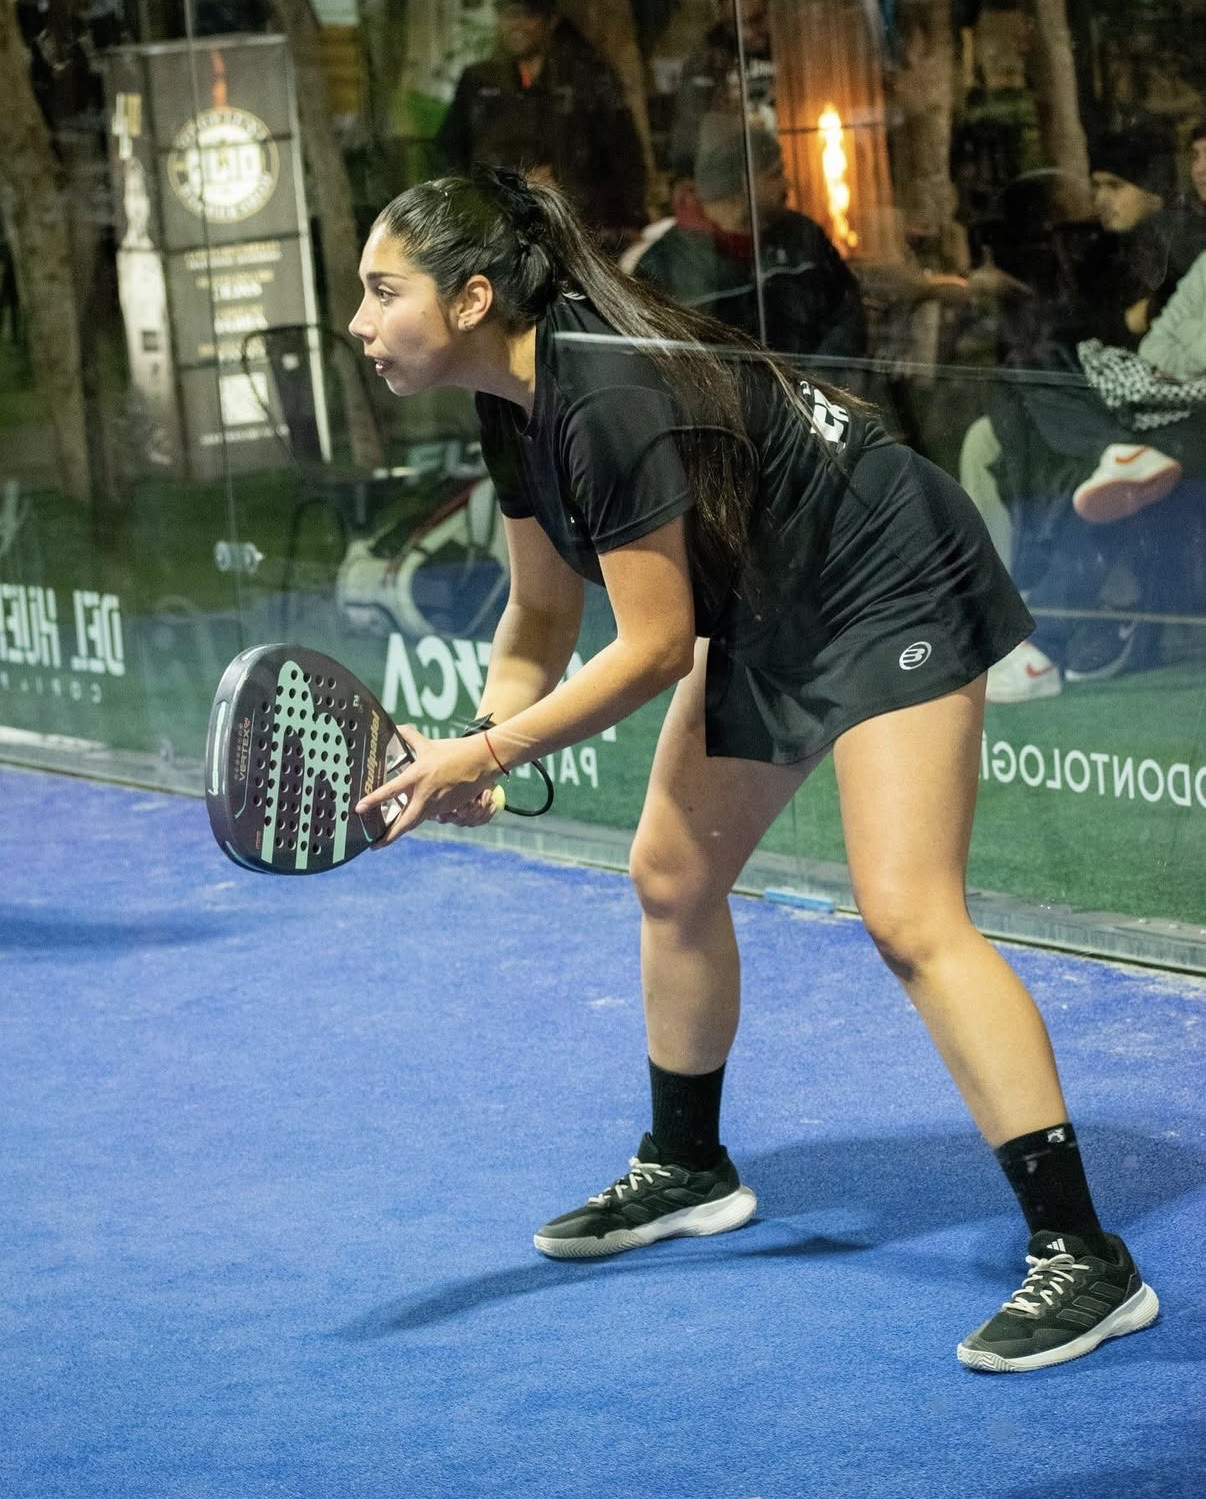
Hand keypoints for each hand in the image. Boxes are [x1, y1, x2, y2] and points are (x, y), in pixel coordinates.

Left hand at [354, 727, 498, 844]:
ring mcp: (438, 803)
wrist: (483, 760)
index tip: (359, 809)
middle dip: (389, 837)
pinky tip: (415, 817)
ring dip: (403, 827)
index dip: (373, 801)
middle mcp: (425, 794)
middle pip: (404, 822)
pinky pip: (431, 814)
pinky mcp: (449, 808)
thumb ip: (411, 737)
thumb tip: (399, 727)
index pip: (390, 791)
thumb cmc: (455, 750)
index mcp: (417, 776)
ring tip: (387, 836)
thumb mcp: (430, 744)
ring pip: (417, 820)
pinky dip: (422, 816)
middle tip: (375, 846)